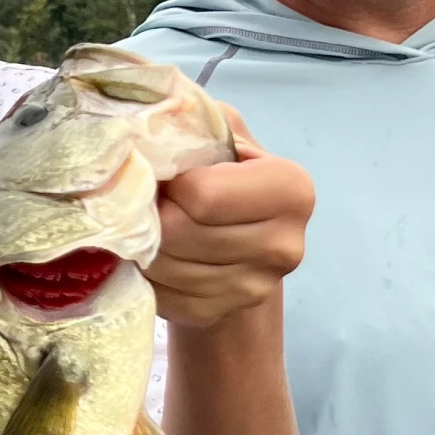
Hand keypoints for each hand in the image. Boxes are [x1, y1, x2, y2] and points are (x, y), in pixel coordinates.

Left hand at [144, 105, 313, 329]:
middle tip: (148, 200)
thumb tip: (146, 127)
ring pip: (164, 267)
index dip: (170, 182)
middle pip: (179, 234)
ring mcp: (255, 290)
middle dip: (151, 214)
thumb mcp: (219, 128)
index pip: (203, 195)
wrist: (233, 229)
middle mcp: (286, 247)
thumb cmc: (221, 167)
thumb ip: (194, 120)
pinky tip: (153, 253)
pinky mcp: (219, 315)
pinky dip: (146, 274)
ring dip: (142, 243)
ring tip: (148, 223)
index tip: (167, 174)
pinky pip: (162, 297)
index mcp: (292, 189)